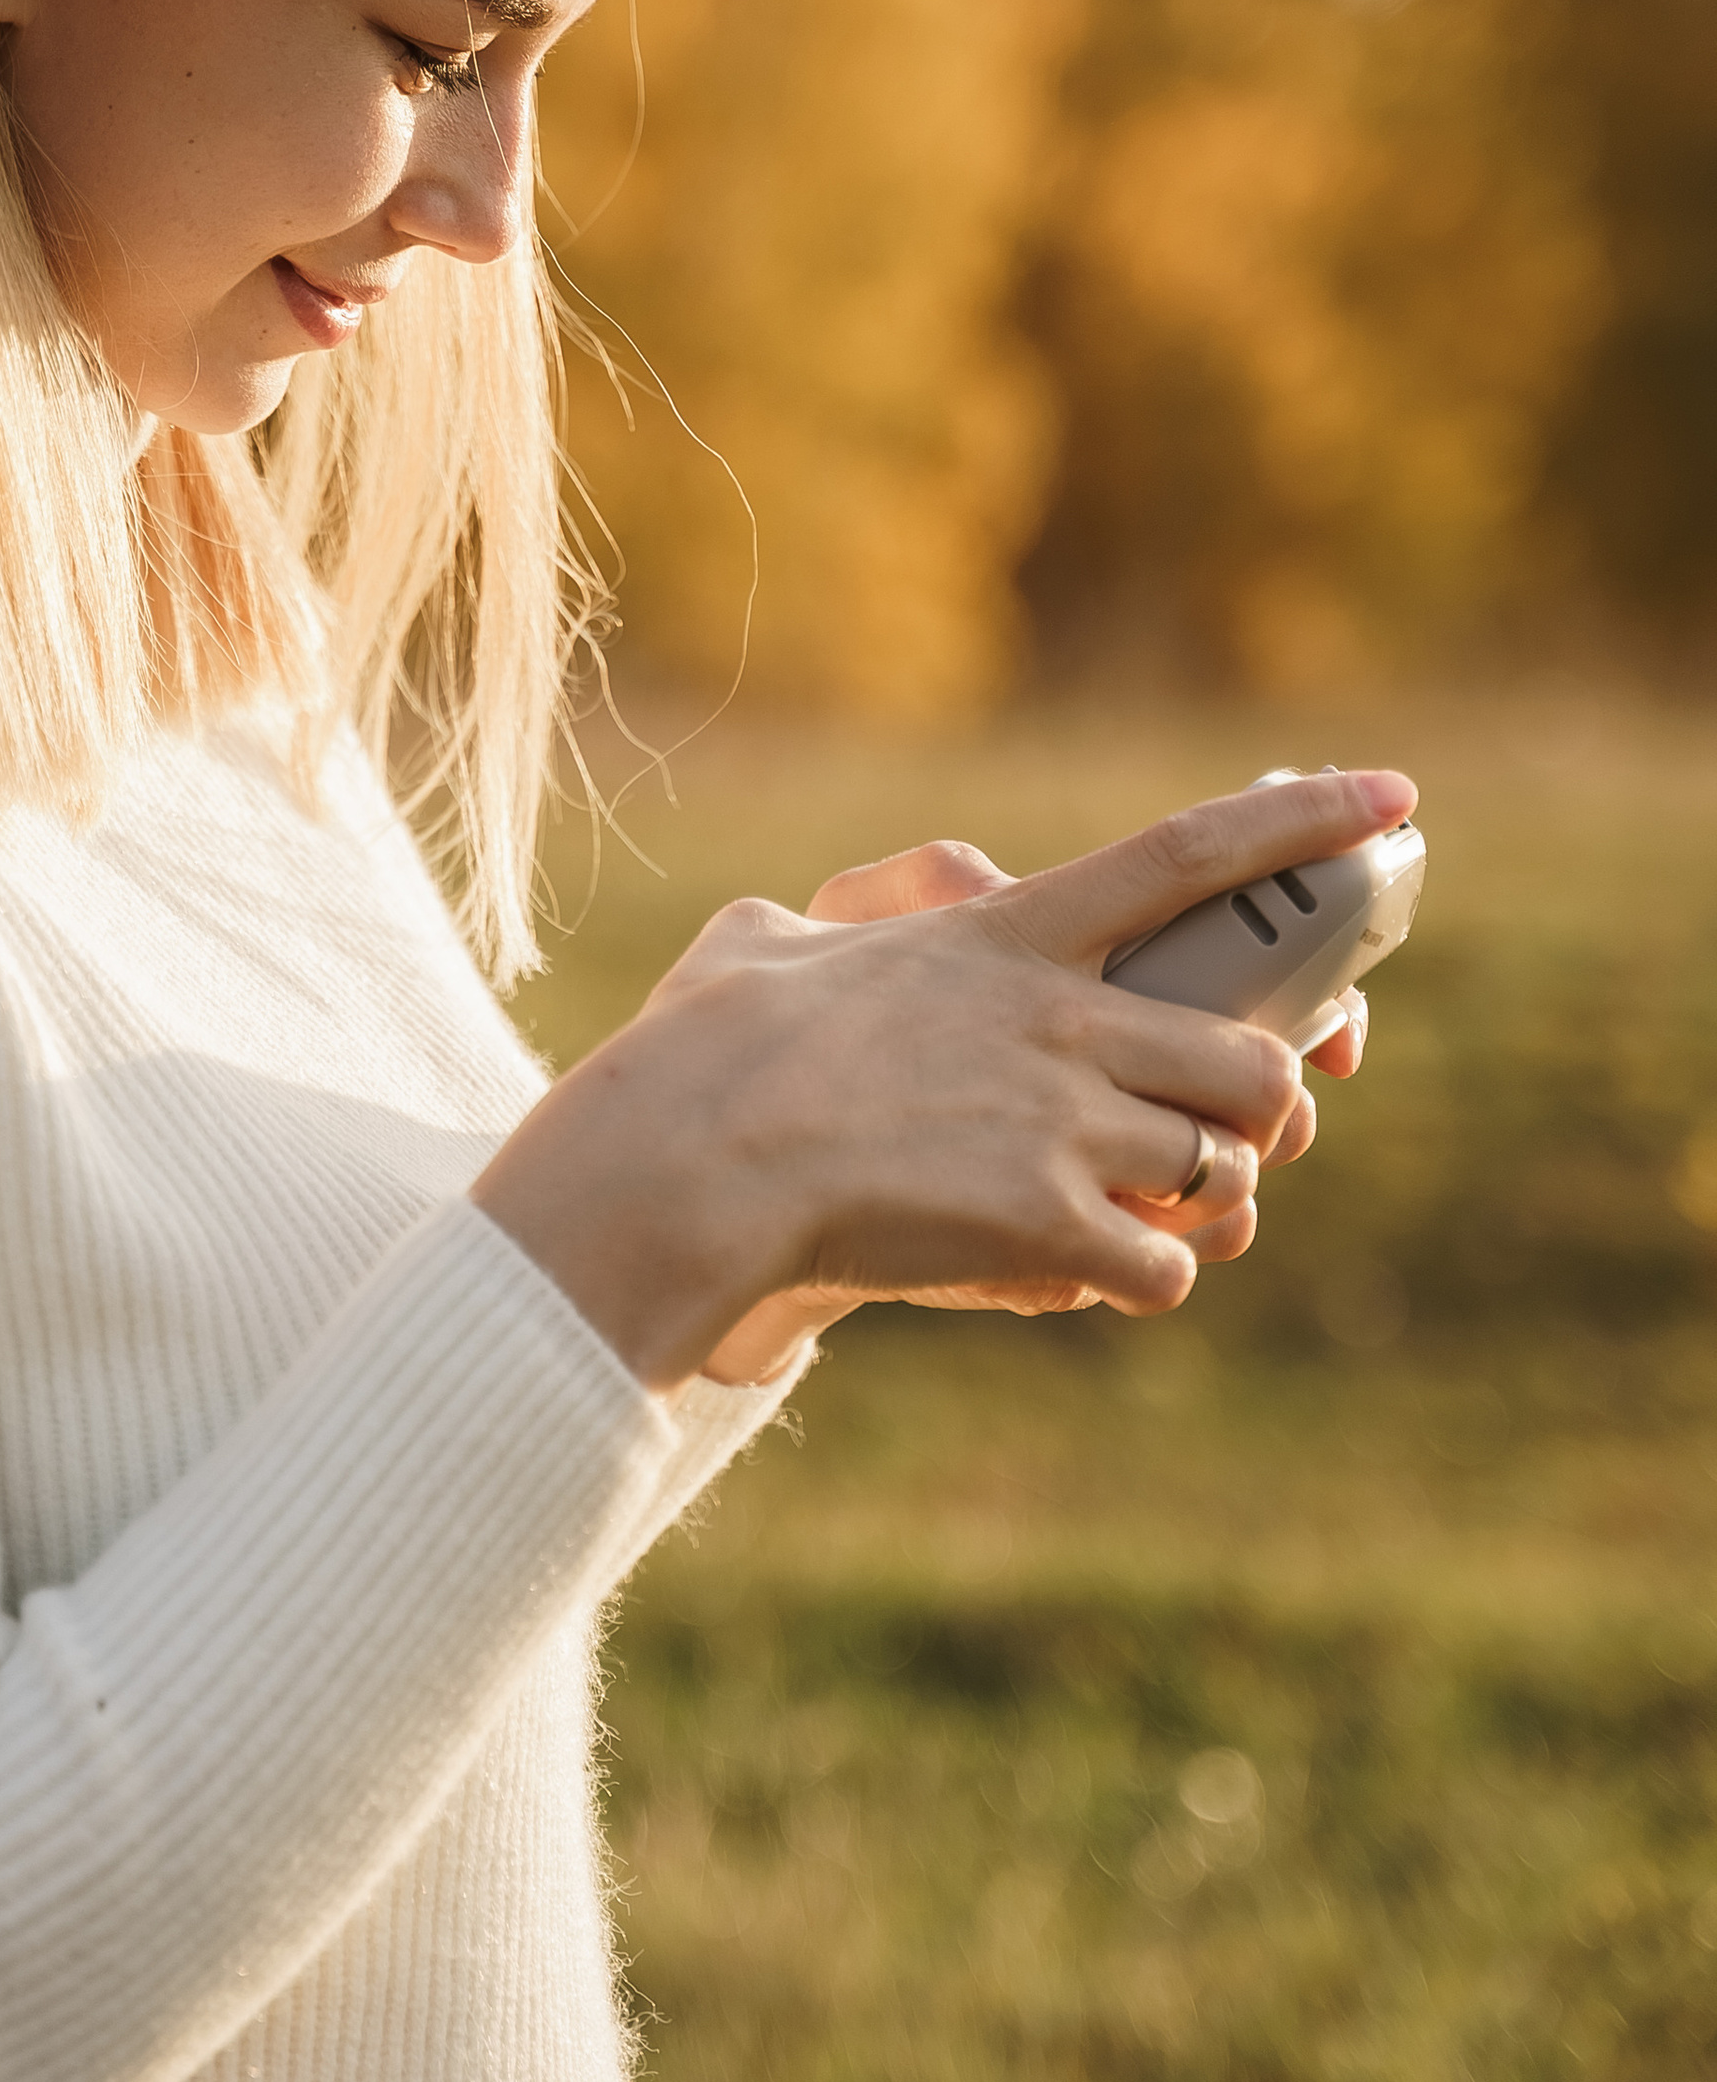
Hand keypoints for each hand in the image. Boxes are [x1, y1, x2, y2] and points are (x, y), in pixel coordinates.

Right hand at [471, 767, 1415, 1399]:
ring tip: (1147, 1219)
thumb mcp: (754, 954)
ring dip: (1203, 1205)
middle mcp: (1060, 1019)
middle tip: (1224, 1133)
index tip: (1394, 799)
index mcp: (1006, 936)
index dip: (1302, 823)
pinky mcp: (1046, 1224)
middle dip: (1264, 1105)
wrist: (688, 1164)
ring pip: (1224, 1169)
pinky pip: (1163, 1271)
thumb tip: (784, 931)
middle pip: (1254, 1056)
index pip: (1187, 854)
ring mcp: (1063, 1124)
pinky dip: (1142, 1282)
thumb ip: (804, 932)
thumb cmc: (698, 1055)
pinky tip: (1084, 1276)